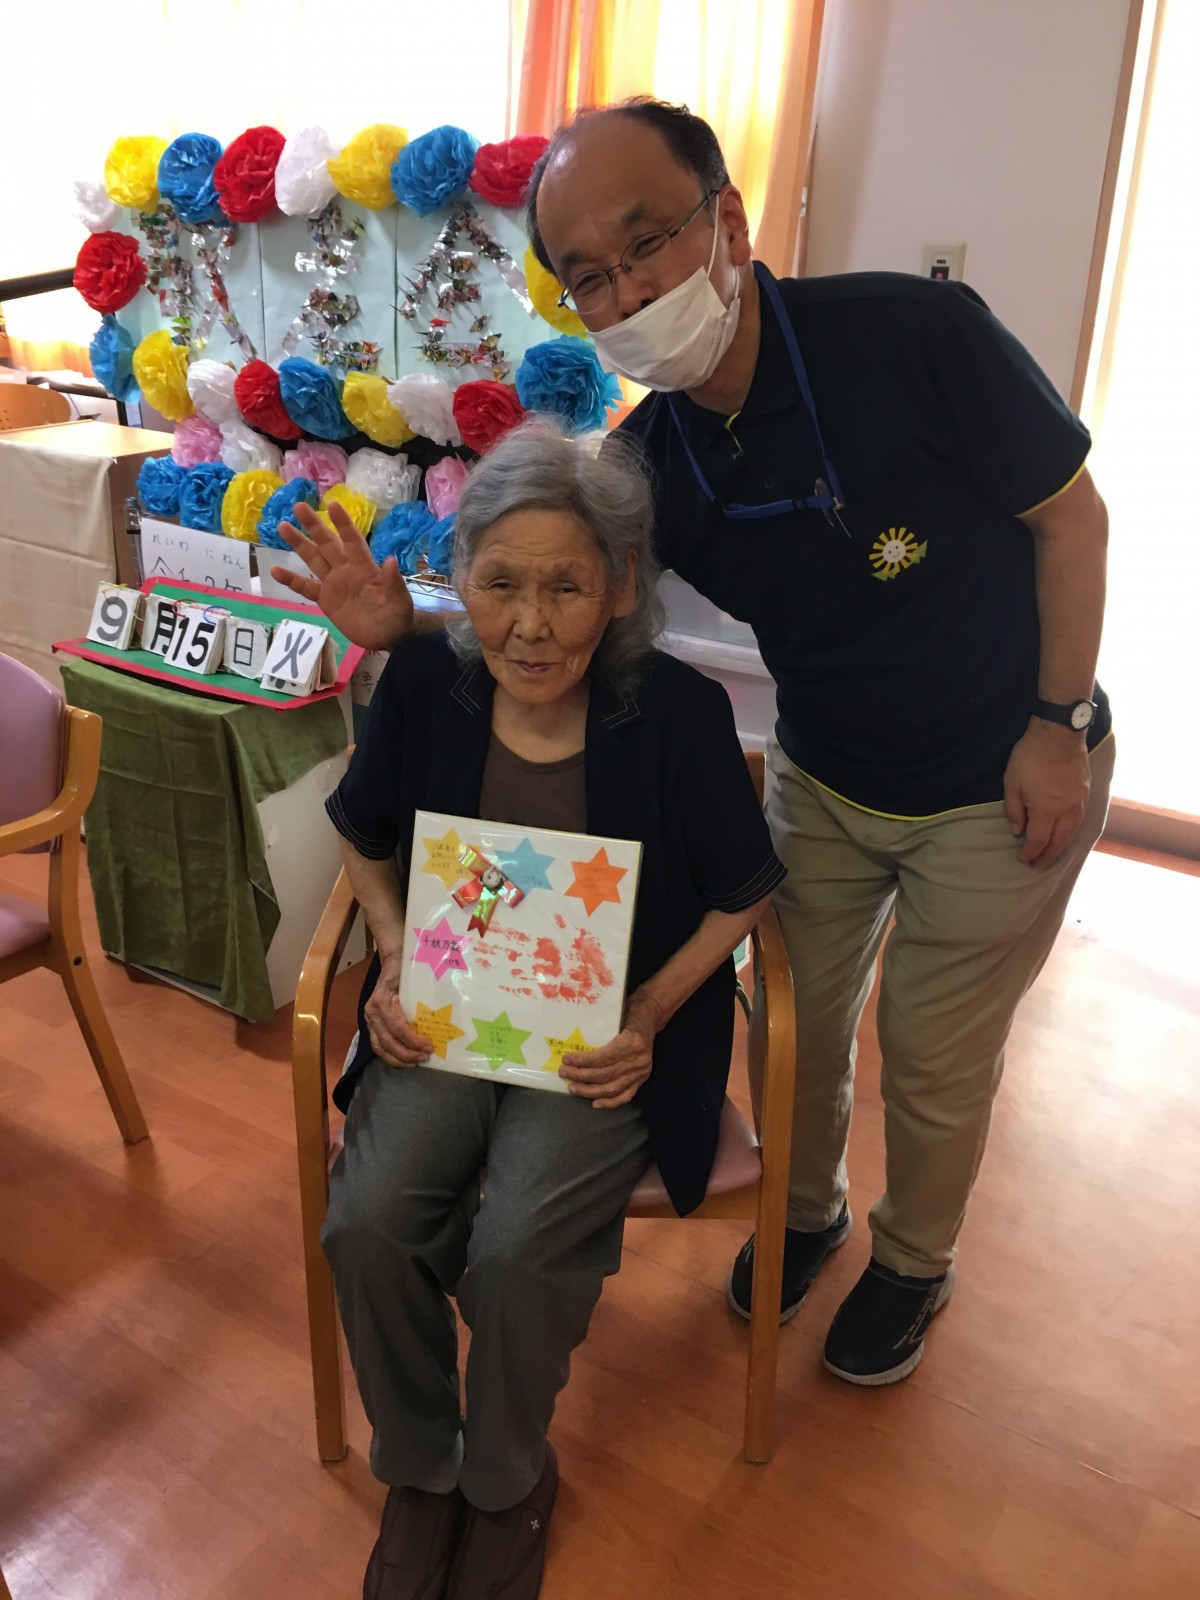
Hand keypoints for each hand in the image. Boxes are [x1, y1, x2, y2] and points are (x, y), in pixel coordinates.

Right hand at [270, 499, 413, 650]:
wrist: (387, 637)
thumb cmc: (397, 616)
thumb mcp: (400, 601)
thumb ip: (394, 582)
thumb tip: (391, 559)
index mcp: (365, 567)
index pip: (353, 541)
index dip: (343, 524)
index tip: (333, 505)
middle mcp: (346, 569)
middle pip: (327, 544)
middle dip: (314, 526)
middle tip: (299, 506)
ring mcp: (334, 583)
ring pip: (314, 559)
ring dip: (299, 544)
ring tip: (283, 526)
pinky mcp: (325, 599)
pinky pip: (305, 587)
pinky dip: (291, 580)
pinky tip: (275, 570)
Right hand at [364, 953, 433, 1066]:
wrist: (392, 962)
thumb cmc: (405, 969)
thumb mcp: (414, 979)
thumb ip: (422, 997)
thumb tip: (445, 1017)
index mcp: (382, 1000)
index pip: (397, 1027)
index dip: (413, 1040)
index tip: (429, 1047)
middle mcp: (372, 1011)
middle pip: (388, 1041)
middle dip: (407, 1053)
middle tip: (425, 1058)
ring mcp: (369, 1018)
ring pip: (380, 1047)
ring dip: (398, 1059)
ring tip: (415, 1063)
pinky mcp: (371, 1024)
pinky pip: (377, 1045)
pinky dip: (390, 1056)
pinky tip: (404, 1060)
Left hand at [559, 993, 658, 1108]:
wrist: (650, 1017)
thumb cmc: (628, 1014)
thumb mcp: (615, 1018)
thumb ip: (599, 1033)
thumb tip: (573, 1048)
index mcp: (631, 1042)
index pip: (602, 1058)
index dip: (582, 1061)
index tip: (566, 1060)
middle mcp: (638, 1059)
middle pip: (605, 1074)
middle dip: (581, 1076)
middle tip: (564, 1073)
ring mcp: (642, 1072)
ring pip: (612, 1088)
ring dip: (589, 1090)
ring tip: (573, 1087)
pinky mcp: (642, 1079)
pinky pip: (625, 1096)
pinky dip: (609, 1102)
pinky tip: (595, 1103)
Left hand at [1003, 720, 1090, 867]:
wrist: (1059, 733)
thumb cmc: (1031, 756)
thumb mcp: (1012, 782)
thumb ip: (1014, 810)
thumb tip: (1018, 832)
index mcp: (1046, 810)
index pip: (1039, 841)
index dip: (1031, 853)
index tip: (1023, 860)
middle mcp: (1066, 811)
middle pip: (1059, 842)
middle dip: (1047, 856)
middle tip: (1037, 864)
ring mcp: (1079, 803)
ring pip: (1072, 833)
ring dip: (1061, 847)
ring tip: (1051, 853)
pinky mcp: (1086, 793)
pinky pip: (1079, 821)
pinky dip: (1071, 833)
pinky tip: (1065, 833)